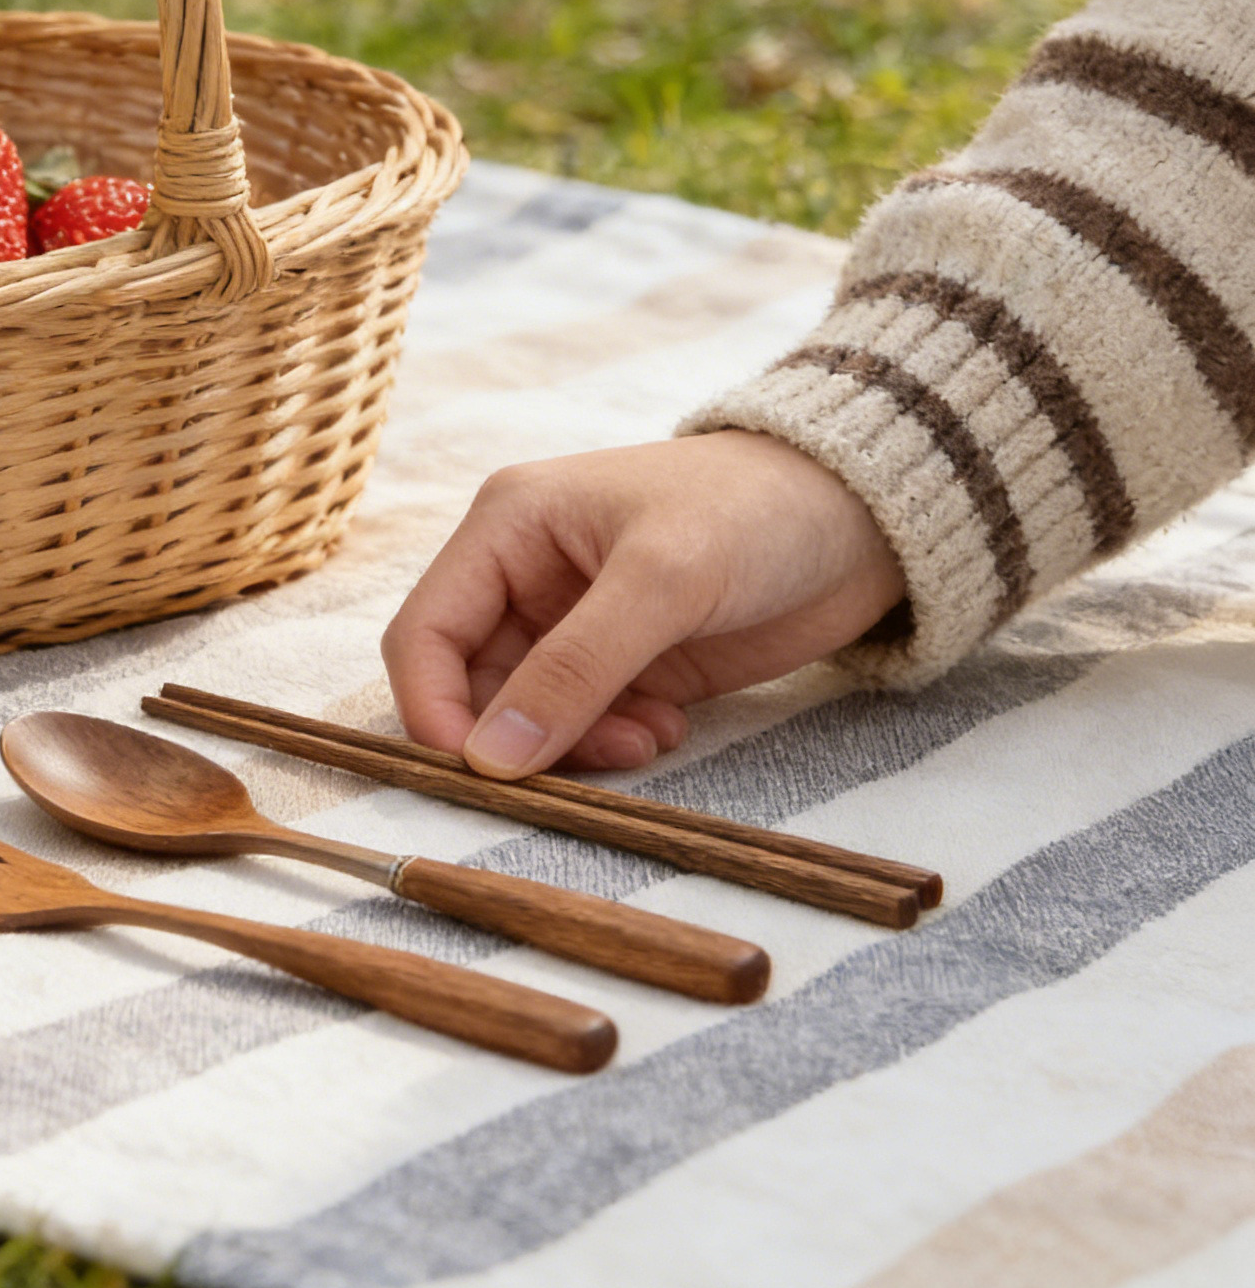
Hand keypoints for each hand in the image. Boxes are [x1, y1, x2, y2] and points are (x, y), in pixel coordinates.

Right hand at [381, 431, 905, 777]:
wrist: (863, 515)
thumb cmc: (755, 511)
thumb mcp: (662, 582)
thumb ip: (573, 669)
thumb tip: (488, 758)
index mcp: (507, 527)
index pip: (425, 632)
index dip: (433, 709)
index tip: (477, 776)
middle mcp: (525, 573)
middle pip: (469, 684)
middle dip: (517, 736)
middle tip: (593, 759)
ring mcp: (574, 621)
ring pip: (524, 715)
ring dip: (572, 745)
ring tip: (645, 738)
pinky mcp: (625, 661)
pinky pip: (581, 724)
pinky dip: (610, 742)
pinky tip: (667, 726)